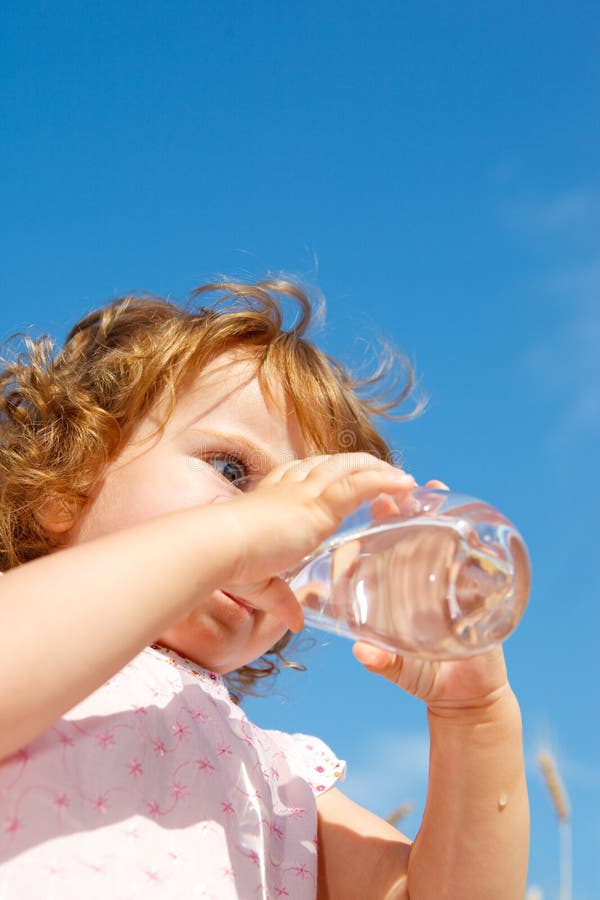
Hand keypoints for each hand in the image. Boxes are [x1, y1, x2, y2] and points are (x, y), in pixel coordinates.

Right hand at [219, 453, 415, 631]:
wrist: (221, 548)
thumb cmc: (231, 564)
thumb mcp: (260, 584)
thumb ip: (281, 600)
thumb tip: (295, 623)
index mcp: (275, 497)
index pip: (306, 474)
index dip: (327, 474)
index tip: (345, 481)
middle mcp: (292, 487)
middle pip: (332, 463)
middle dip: (359, 466)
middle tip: (384, 477)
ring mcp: (306, 491)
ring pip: (350, 467)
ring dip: (378, 470)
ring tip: (402, 481)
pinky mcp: (319, 503)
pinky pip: (360, 484)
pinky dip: (384, 481)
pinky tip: (404, 483)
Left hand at [353, 478, 511, 712]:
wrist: (467, 697)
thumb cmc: (426, 678)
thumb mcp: (401, 670)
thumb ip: (383, 662)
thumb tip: (362, 652)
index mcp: (395, 592)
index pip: (381, 552)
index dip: (374, 528)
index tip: (374, 506)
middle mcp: (420, 580)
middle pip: (410, 537)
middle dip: (405, 511)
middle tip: (402, 492)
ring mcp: (448, 583)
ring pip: (442, 541)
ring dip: (438, 514)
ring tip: (434, 492)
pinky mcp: (478, 592)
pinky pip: (475, 560)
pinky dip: (473, 539)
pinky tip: (471, 523)